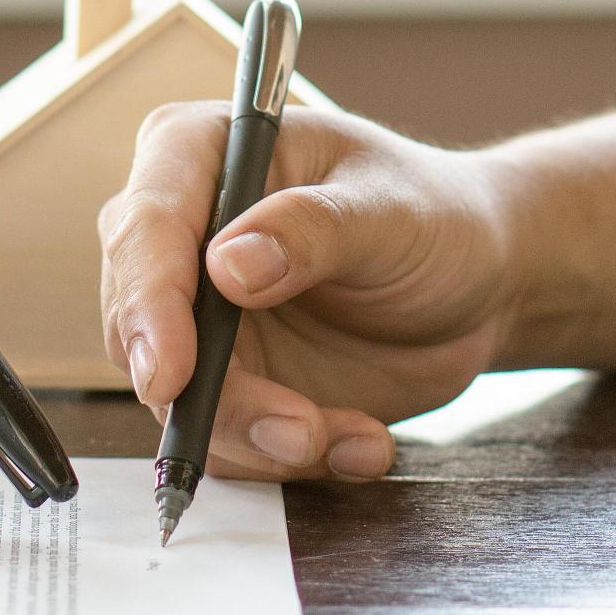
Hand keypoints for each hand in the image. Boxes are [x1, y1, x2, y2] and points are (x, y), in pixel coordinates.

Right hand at [98, 102, 516, 481]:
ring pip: (175, 401)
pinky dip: (289, 458)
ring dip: (260, 438)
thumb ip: (313, 229)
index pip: (143, 229)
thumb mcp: (391, 211)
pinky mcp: (220, 383)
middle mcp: (176, 238)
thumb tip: (227, 264)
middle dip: (213, 397)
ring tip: (352, 438)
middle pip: (139, 328)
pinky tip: (360, 441)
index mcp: (196, 157)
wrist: (477, 285)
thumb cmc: (434, 217)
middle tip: (298, 429)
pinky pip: (223, 441)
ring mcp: (192, 318)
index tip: (171, 373)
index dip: (147, 304)